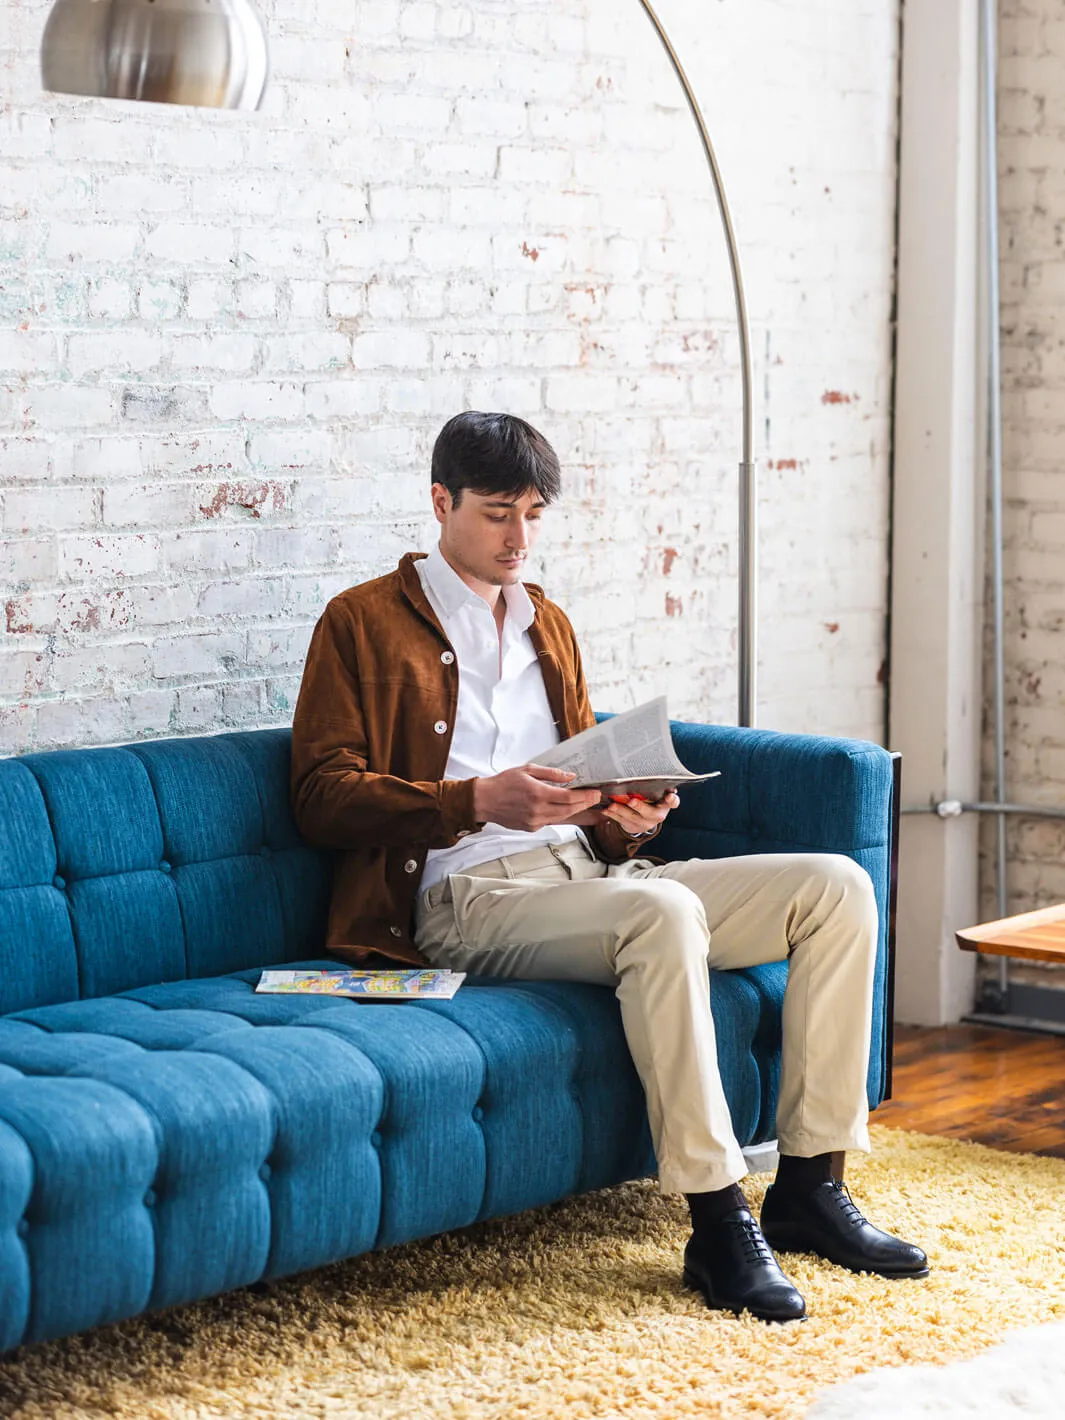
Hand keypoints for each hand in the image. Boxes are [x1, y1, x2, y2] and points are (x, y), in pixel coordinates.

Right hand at [472, 764, 602, 831]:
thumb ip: (551, 774)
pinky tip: (564, 808)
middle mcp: (538, 810)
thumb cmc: (504, 783)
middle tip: (595, 798)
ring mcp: (535, 821)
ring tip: (583, 803)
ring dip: (574, 810)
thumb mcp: (528, 770)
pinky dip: (559, 815)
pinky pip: (551, 821)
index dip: (585, 796)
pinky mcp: (531, 828)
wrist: (484, 801)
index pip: (569, 797)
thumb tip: (570, 776)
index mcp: (538, 794)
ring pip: (562, 818)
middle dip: (584, 804)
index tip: (595, 793)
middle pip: (569, 809)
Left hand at [599, 790, 678, 836]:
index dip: (672, 799)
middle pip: (650, 813)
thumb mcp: (653, 793)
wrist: (643, 818)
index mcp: (665, 804)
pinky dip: (613, 815)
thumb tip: (640, 768)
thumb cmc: (649, 799)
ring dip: (622, 811)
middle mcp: (658, 815)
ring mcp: (647, 823)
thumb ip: (650, 786)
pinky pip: (622, 822)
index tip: (669, 796)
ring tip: (612, 805)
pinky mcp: (635, 827)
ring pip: (634, 818)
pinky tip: (606, 810)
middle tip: (631, 801)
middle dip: (640, 806)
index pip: (673, 802)